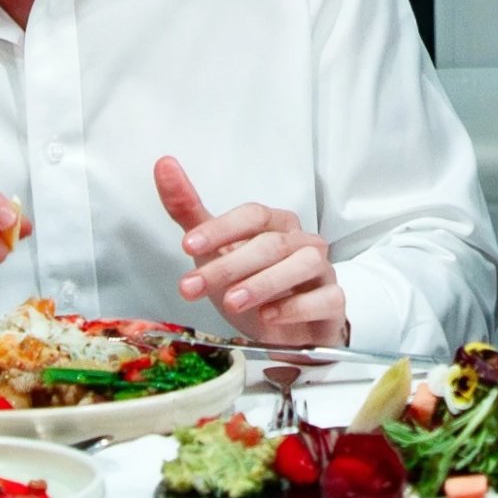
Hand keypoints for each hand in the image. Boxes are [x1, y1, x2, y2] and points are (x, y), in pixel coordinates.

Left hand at [154, 157, 346, 346]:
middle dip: (228, 266)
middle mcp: (302, 241)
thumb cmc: (251, 284)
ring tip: (232, 302)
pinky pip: (326, 298)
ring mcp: (322, 270)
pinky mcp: (333, 302)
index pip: (253, 215)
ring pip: (302, 265)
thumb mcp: (214, 250)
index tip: (188, 245)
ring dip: (264, 283)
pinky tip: (270, 315)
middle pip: (270, 243)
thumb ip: (190, 211)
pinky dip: (296, 307)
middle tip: (193, 286)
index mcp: (275, 224)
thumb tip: (164, 166)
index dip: (221, 228)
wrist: (284, 332)